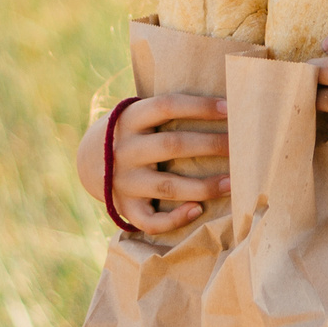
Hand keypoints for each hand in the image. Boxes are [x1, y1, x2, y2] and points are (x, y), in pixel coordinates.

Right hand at [109, 93, 229, 234]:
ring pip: (167, 186)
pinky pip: (151, 220)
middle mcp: (124, 149)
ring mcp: (123, 181)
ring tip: (233, 183)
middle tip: (240, 146)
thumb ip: (167, 111)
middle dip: (210, 145)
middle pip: (172, 145)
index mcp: (130, 119)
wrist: (87, 162)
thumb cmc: (133, 133)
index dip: (199, 106)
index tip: (230, 109)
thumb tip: (224, 106)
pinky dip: (175, 218)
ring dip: (203, 186)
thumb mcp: (138, 114)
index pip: (167, 106)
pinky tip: (198, 210)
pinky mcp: (125, 207)